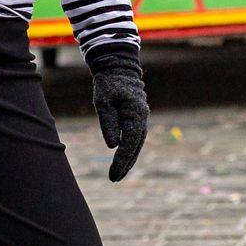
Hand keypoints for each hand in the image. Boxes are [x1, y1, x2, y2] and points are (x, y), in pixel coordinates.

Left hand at [91, 54, 148, 181]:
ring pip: (137, 143)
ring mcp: (142, 117)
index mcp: (136, 113)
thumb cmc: (108, 83)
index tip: (113, 173)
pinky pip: (135, 137)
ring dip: (128, 159)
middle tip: (114, 179)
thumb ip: (108, 122)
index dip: (122, 159)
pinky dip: (130, 149)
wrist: (117, 66)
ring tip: (117, 174)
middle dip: (125, 164)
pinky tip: (122, 159)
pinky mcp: (137, 117)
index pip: (130, 142)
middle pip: (136, 146)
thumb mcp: (103, 101)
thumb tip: (112, 146)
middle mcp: (142, 117)